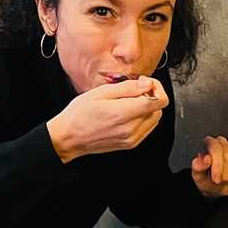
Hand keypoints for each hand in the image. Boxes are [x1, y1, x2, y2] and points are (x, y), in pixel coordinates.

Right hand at [47, 76, 168, 162]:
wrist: (69, 137)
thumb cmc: (79, 115)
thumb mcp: (100, 93)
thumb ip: (127, 88)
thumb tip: (147, 84)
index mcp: (123, 114)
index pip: (158, 100)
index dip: (156, 87)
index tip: (145, 83)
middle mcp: (131, 129)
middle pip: (158, 108)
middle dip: (150, 96)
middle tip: (134, 90)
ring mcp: (132, 139)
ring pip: (154, 118)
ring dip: (147, 107)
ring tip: (128, 102)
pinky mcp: (130, 144)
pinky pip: (147, 128)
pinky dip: (142, 118)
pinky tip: (127, 113)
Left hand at [191, 135, 227, 197]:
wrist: (216, 186)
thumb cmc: (206, 179)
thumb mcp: (198, 176)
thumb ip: (198, 167)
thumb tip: (206, 159)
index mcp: (208, 143)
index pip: (216, 147)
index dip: (217, 164)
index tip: (215, 178)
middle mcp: (221, 142)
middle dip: (224, 172)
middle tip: (219, 181)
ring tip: (225, 179)